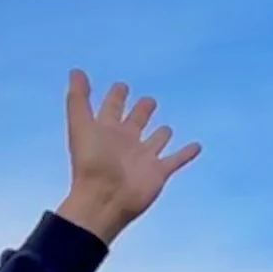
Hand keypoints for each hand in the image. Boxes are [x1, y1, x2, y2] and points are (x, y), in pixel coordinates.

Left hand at [56, 69, 200, 246]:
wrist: (103, 200)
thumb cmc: (90, 163)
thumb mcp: (81, 125)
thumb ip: (79, 98)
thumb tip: (75, 71)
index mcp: (107, 130)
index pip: (113, 107)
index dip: (116, 96)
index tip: (121, 87)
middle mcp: (125, 142)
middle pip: (137, 121)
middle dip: (142, 110)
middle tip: (147, 101)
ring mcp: (143, 158)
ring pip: (156, 140)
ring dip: (162, 134)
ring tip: (166, 129)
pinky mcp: (159, 172)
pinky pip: (176, 160)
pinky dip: (187, 153)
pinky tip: (197, 146)